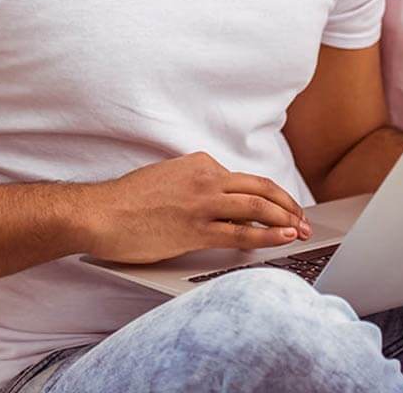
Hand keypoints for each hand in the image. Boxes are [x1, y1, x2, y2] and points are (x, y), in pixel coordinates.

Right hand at [82, 151, 311, 263]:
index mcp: (199, 163)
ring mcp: (203, 202)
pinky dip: (268, 234)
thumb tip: (216, 201)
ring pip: (258, 206)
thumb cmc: (126, 202)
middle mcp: (206, 178)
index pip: (244, 179)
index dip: (268, 195)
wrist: (99, 213)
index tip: (282, 206)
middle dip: (287, 204)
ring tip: (301, 229)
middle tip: (303, 218)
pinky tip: (282, 238)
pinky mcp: (196, 228)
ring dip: (285, 218)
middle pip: (261, 187)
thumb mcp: (167, 178)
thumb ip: (195, 185)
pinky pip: (242, 231)